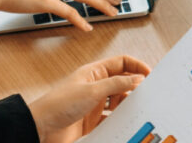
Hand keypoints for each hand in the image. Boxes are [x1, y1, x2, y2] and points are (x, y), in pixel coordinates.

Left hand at [29, 55, 151, 142]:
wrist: (41, 128)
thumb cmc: (59, 104)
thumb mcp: (92, 91)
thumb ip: (116, 84)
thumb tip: (137, 78)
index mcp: (94, 72)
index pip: (121, 63)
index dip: (136, 66)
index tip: (150, 74)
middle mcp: (95, 86)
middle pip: (122, 82)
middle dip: (135, 86)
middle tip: (148, 93)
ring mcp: (94, 103)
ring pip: (118, 100)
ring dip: (128, 103)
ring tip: (137, 108)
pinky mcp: (92, 120)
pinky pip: (111, 117)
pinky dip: (119, 119)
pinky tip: (124, 121)